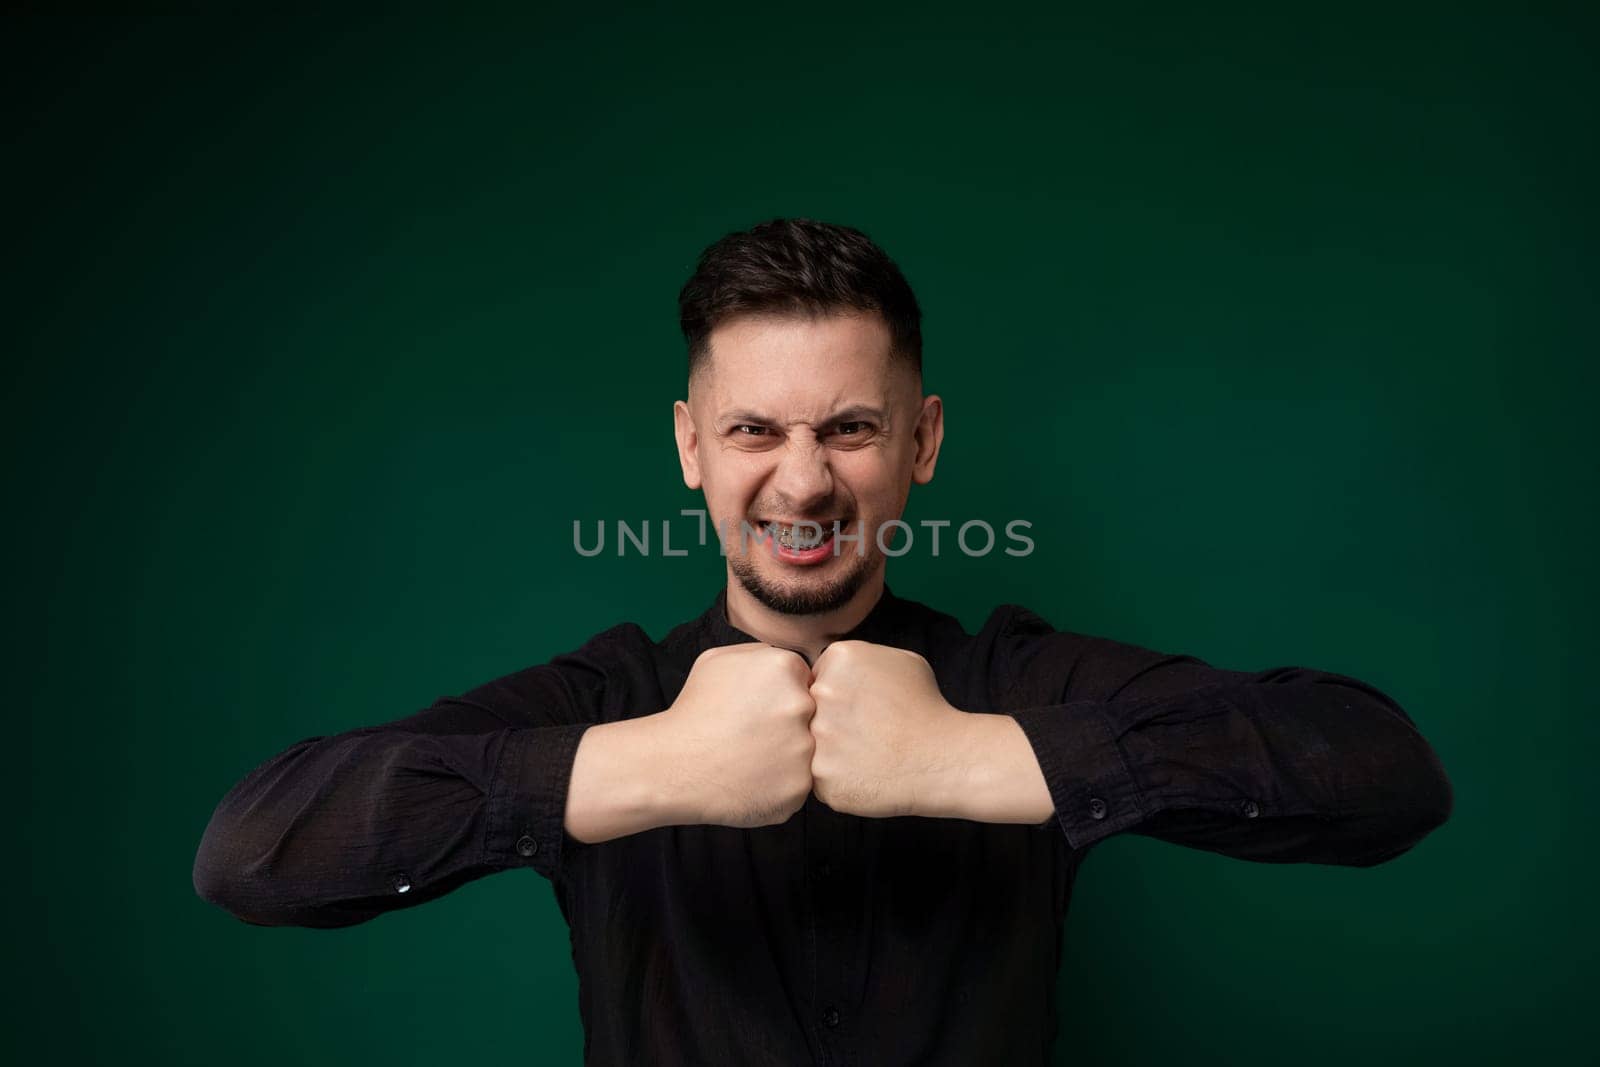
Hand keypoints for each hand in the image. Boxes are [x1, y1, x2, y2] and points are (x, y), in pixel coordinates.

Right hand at [657, 644, 816, 827]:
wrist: (673, 765)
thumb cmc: (693, 710)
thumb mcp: (718, 660)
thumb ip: (760, 654)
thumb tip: (787, 662)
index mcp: (786, 668)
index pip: (805, 681)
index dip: (780, 698)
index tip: (758, 711)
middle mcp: (801, 705)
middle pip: (811, 715)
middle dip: (787, 726)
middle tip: (754, 736)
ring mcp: (803, 749)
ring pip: (807, 752)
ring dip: (785, 757)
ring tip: (750, 759)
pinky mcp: (798, 788)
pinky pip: (798, 784)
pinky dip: (778, 786)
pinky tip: (751, 780)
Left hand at [807, 640, 967, 818]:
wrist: (943, 758)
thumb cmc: (926, 707)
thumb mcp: (901, 660)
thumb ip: (862, 657)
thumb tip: (834, 668)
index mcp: (840, 658)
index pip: (818, 675)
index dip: (840, 694)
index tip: (861, 706)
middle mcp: (822, 693)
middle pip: (810, 707)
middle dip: (831, 720)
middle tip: (864, 732)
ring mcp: (819, 737)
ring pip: (811, 744)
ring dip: (832, 750)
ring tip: (866, 753)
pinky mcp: (822, 777)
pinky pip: (820, 777)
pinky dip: (839, 778)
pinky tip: (865, 774)